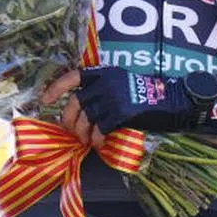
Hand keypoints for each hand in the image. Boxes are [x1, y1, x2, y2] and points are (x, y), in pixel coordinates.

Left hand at [42, 67, 199, 142]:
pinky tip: (99, 144)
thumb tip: (81, 110)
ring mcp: (112, 98)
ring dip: (82, 133)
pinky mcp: (120, 114)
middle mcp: (105, 83)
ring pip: (86, 119)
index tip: (45, 100)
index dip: (56, 88)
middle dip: (68, 119)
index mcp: (104, 72)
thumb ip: (101, 91)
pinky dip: (96, 139)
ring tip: (86, 140)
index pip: (73, 76)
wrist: (172, 101)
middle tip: (70, 131)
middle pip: (75, 102)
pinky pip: (99, 130)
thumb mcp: (121, 84)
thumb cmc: (146, 95)